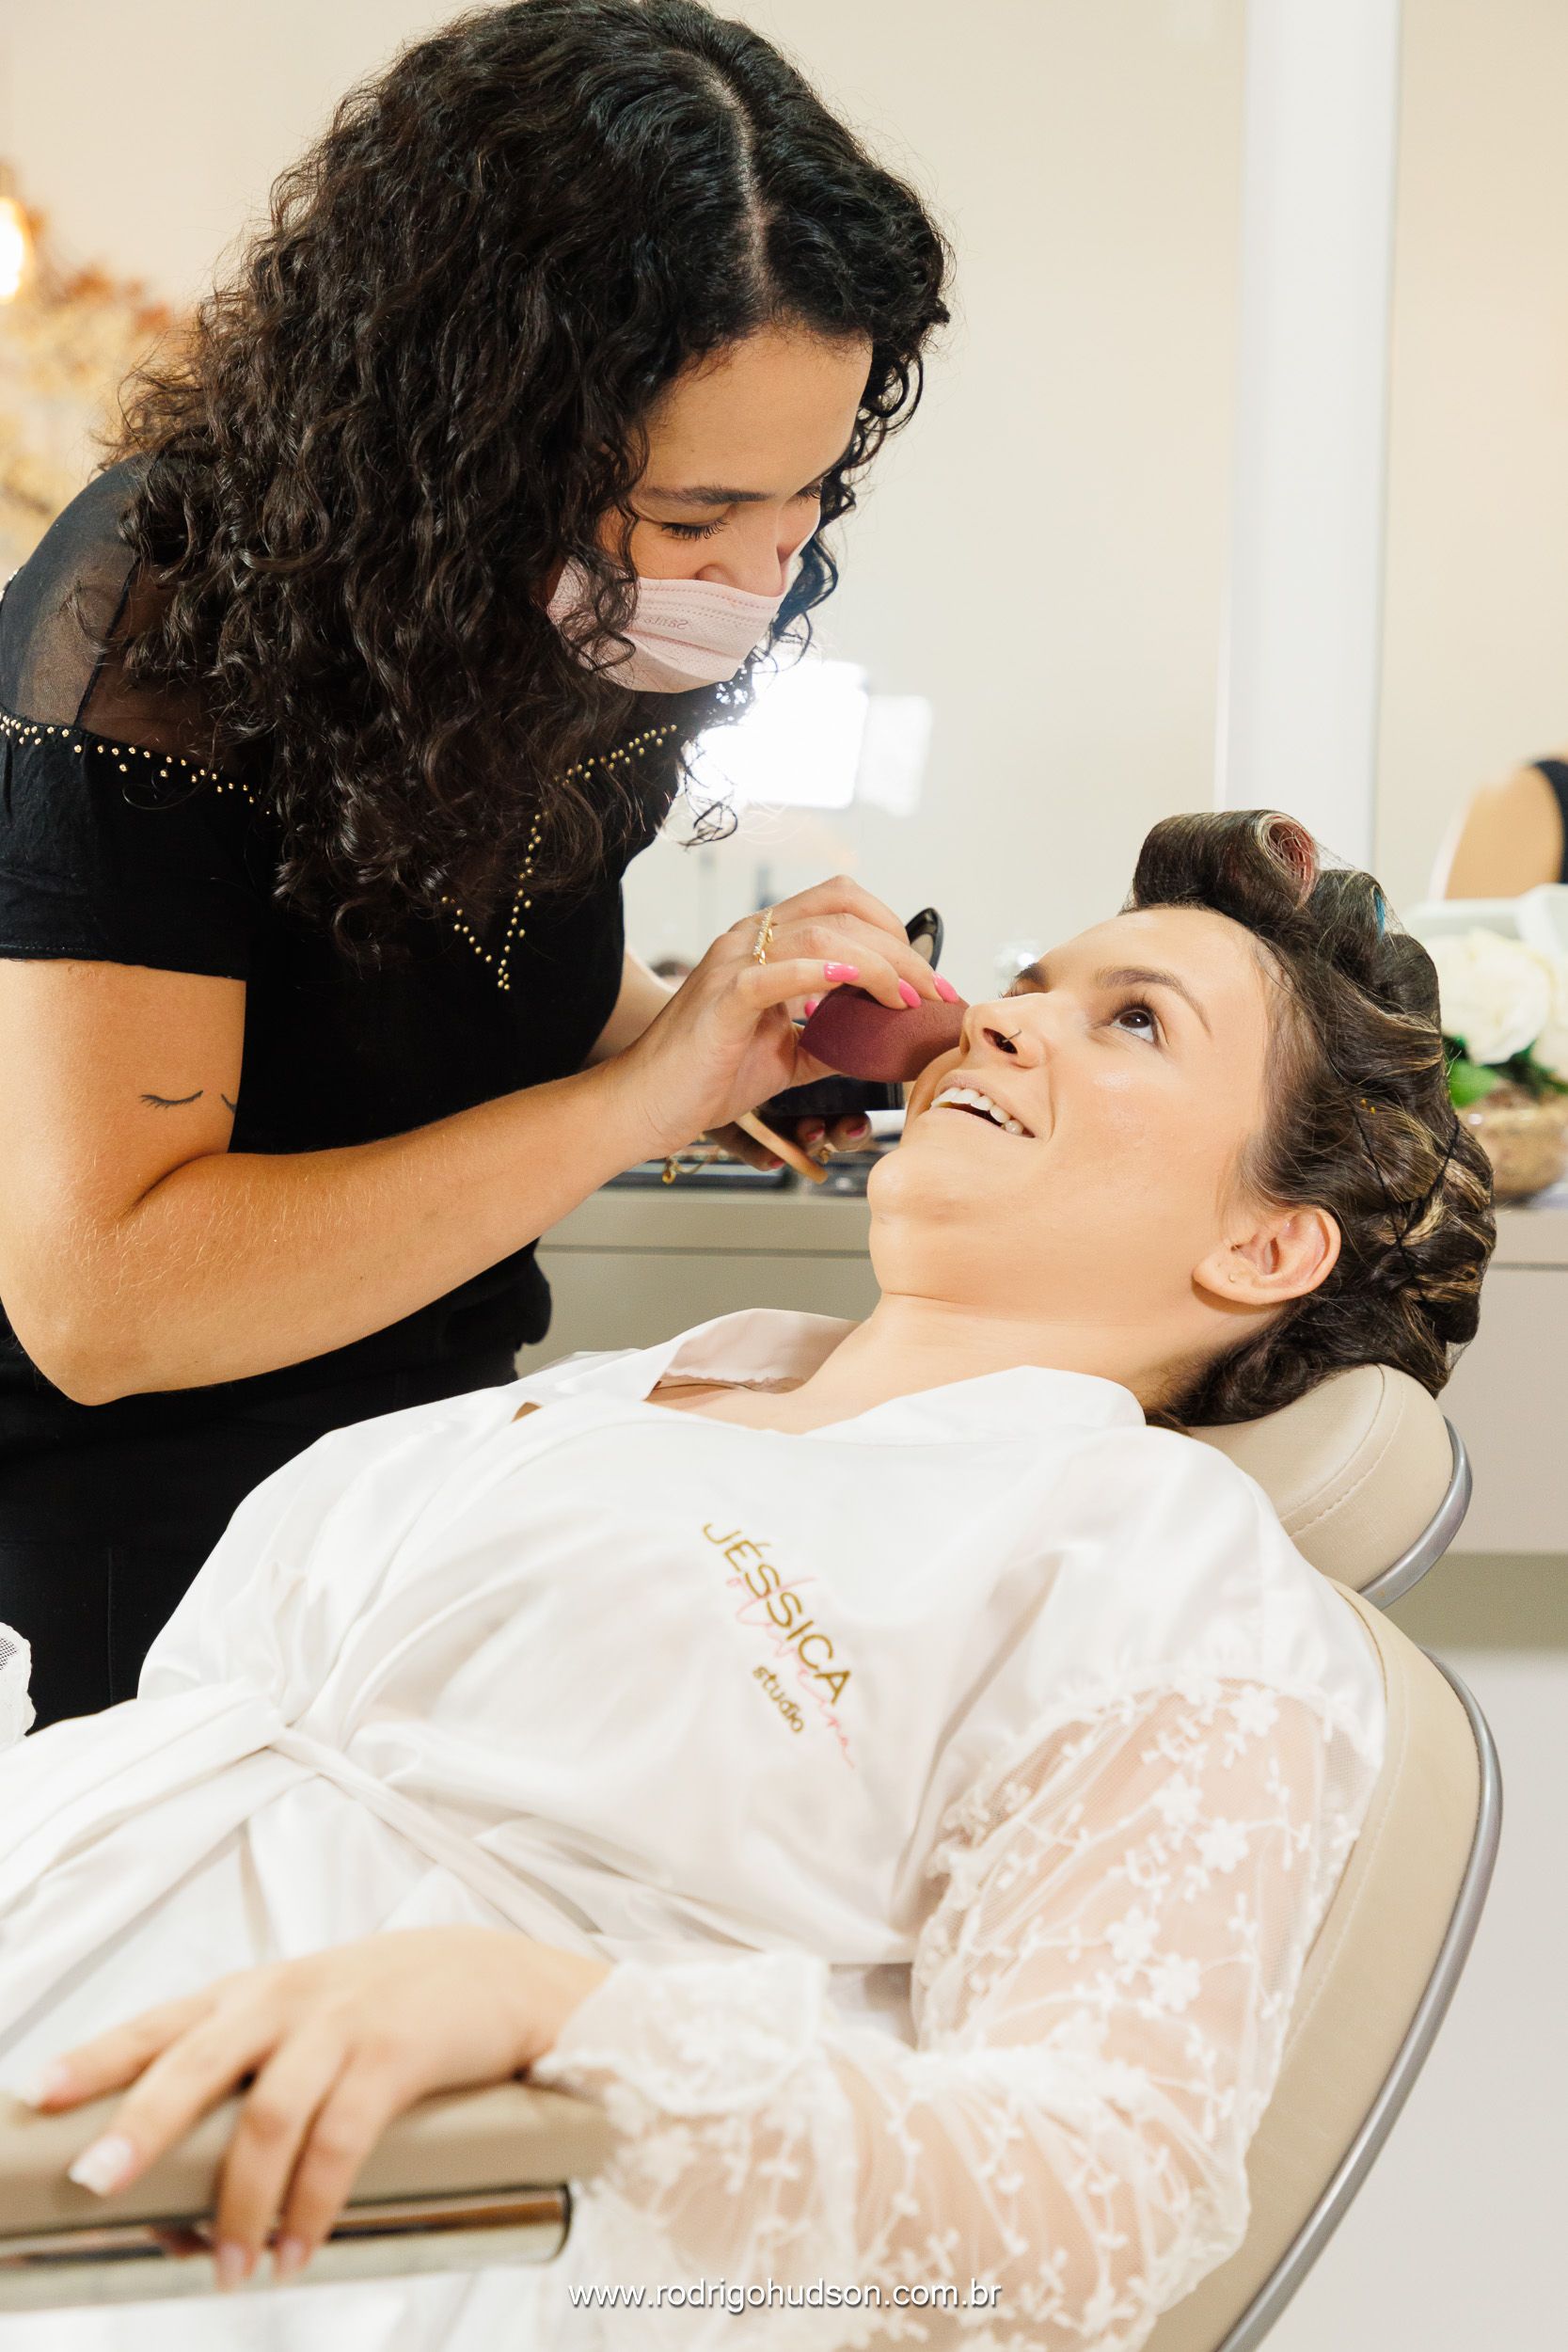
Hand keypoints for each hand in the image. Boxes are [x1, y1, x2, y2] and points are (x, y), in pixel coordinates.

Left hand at [23, 1928, 611, 2289]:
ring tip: (232, 2271)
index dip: (96, 2058)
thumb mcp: (315, 2022)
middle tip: (98, 2182)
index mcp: (255, 1993)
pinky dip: (313, 2204)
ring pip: (267, 2115)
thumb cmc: (396, 2008)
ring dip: (242, 2205)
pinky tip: (300, 2248)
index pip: (160, 2024)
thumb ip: (256, 2082)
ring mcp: (341, 2022)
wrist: (503, 1976)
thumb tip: (191, 2194)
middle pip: (195, 2061)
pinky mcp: (395, 2053)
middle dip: (141, 2124)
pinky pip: (340, 2139)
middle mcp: (287, 1999)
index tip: (38, 2094)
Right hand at [608, 876, 948, 1161]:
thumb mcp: (788, 1054)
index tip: (931, 983)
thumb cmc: (709, 1075)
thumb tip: (892, 1041)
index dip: (896, 932)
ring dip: (877, 966)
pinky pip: (772, 972)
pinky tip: (848, 984)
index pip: (843, 904)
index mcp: (767, 943)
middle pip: (844, 912)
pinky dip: (815, 973)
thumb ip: (836, 1038)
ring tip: (906, 1002)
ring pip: (820, 936)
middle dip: (903, 951)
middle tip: (935, 994)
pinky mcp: (721, 999)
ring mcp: (734, 964)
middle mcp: (751, 940)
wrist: (646, 1104)